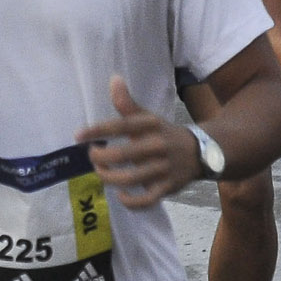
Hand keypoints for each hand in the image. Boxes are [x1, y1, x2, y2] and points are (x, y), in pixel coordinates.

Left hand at [79, 76, 199, 208]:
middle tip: (92, 156)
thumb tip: (113, 79)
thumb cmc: (165, 134)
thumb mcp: (149, 117)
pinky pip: (147, 200)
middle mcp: (157, 146)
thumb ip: (127, 104)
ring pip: (131, 178)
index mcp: (151, 126)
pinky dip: (131, 201)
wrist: (202, 152)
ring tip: (101, 173)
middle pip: (122, 155)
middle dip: (100, 158)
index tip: (78, 136)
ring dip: (109, 178)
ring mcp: (163, 168)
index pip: (121, 126)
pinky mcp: (168, 187)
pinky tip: (120, 194)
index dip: (97, 130)